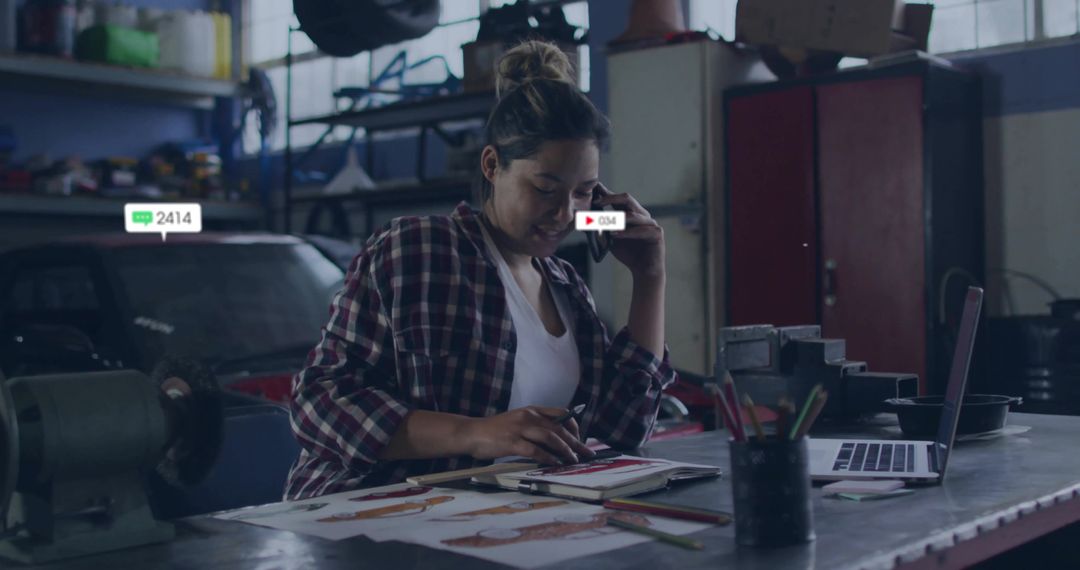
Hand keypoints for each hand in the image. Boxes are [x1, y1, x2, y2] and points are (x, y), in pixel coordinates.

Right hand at [463, 406, 595, 464]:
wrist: (471, 433)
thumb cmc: (495, 431)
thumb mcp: (518, 422)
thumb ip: (535, 427)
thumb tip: (556, 442)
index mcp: (532, 410)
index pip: (561, 414)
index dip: (574, 426)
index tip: (580, 439)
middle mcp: (528, 416)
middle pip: (559, 428)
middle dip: (576, 442)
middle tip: (586, 453)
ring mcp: (520, 428)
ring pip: (551, 438)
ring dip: (565, 450)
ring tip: (574, 460)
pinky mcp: (512, 442)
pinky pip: (535, 450)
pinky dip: (548, 458)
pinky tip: (555, 464)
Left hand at [592, 183, 664, 279]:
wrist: (643, 270)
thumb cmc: (628, 253)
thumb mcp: (611, 239)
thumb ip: (602, 228)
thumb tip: (586, 218)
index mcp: (630, 213)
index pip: (618, 199)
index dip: (606, 193)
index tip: (593, 188)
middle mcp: (641, 215)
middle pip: (627, 199)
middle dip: (610, 198)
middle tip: (596, 202)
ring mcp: (650, 223)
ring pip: (633, 215)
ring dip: (617, 218)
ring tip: (604, 222)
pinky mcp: (657, 233)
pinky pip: (642, 230)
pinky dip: (627, 232)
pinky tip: (615, 235)